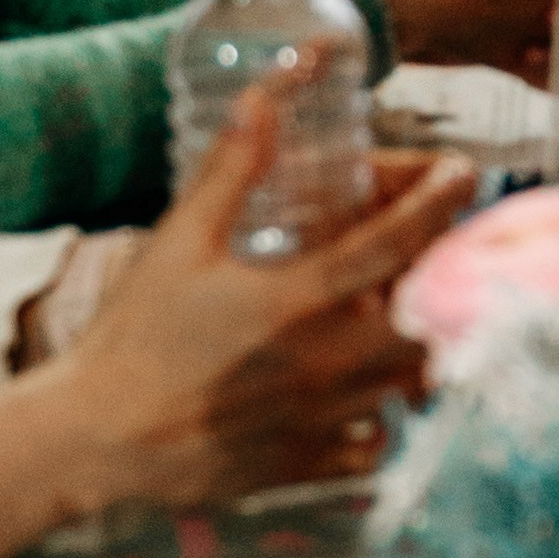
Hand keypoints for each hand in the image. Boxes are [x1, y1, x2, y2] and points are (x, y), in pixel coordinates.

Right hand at [66, 106, 468, 493]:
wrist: (94, 439)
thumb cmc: (133, 335)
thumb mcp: (177, 241)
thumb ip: (231, 167)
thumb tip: (266, 94)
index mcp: (293, 301)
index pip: (395, 244)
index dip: (439, 200)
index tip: (463, 172)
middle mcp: (321, 363)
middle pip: (429, 319)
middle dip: (447, 282)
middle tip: (440, 255)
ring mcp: (320, 419)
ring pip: (413, 382)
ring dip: (422, 343)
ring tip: (408, 314)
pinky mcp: (308, 463)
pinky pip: (378, 442)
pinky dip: (387, 416)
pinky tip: (367, 392)